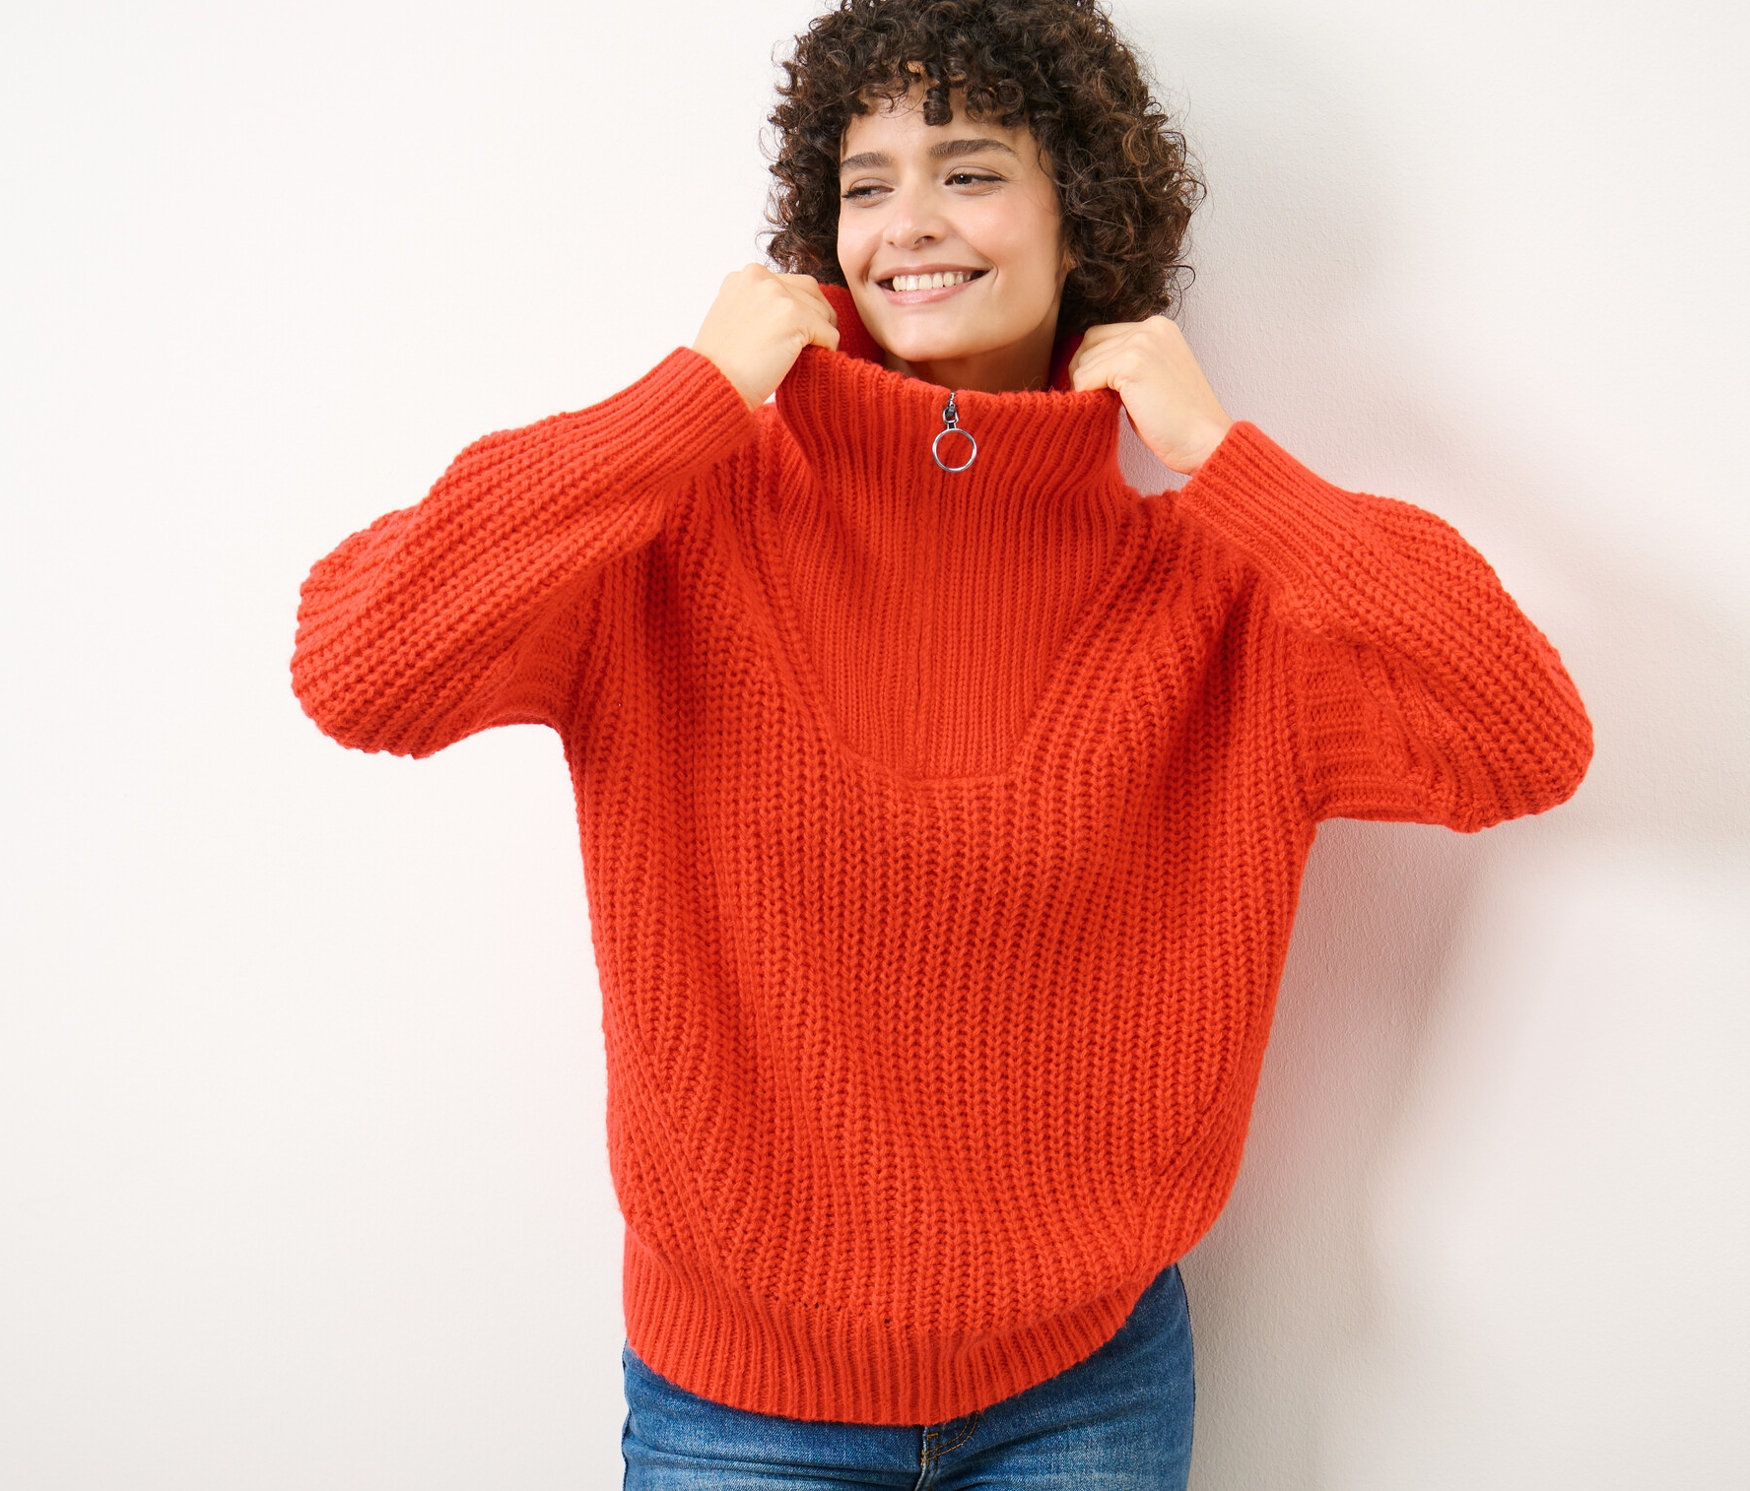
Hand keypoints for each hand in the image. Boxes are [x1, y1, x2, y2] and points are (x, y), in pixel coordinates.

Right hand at [691, 264, 839, 411]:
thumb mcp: (736, 318)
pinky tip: (806, 364)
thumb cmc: (724, 364)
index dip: (798, 313)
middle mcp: (761, 276)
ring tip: (799, 358)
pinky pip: (830, 334)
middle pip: (812, 293)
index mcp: (746, 275)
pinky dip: (826, 352)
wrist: (714, 385)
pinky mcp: (794, 315)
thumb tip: (798, 306)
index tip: (787, 338)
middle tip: (805, 349)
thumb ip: (762, 304)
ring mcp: (777, 294)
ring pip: (824, 313)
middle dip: (815, 321)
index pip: (793, 285)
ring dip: (819, 338)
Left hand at [1066, 314, 1233, 474]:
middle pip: (1090, 342)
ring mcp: (1141, 342)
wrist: (1206, 441)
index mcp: (1159, 327)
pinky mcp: (1131, 363)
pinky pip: (1084, 378)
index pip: (1102, 335)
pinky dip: (1086, 396)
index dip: (1092, 363)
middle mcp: (1150, 327)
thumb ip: (1127, 363)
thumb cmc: (1179, 421)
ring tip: (1105, 407)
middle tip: (1093, 400)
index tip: (1095, 389)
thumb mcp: (1152, 378)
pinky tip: (1104, 411)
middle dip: (1084, 372)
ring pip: (1084, 361)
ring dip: (1086, 387)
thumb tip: (1084, 366)